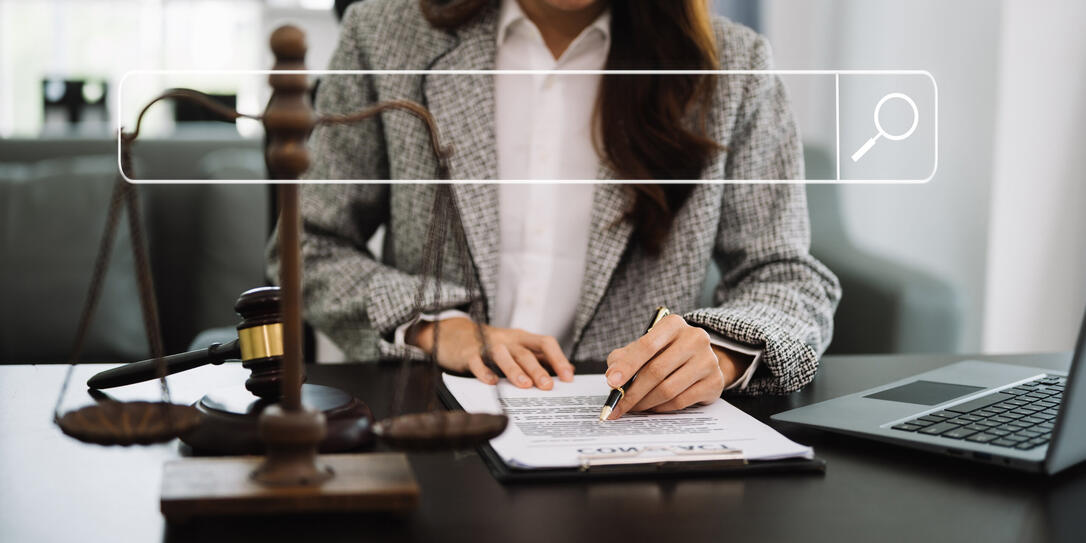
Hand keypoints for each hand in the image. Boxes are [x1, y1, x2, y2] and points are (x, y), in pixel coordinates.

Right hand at [408, 317, 573, 389]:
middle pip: (525, 352)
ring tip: (524, 385)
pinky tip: (492, 383)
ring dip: (514, 370)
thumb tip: (569, 369)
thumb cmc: (491, 345)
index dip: (558, 358)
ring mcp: (487, 345)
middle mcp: (507, 339)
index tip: (568, 377)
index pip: (545, 343)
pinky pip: (477, 362)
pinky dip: (484, 372)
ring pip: (503, 355)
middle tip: (548, 386)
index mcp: (522, 338)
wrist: (456, 335)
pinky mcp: (469, 354)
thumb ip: (541, 357)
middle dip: (538, 369)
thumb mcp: (517, 347)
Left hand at [603, 314, 747, 418]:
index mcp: (673, 324)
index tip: (611, 382)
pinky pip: (681, 401)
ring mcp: (708, 360)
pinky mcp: (714, 381)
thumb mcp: (644, 348)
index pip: (647, 346)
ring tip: (633, 407)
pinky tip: (653, 407)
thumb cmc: (665, 352)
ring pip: (668, 389)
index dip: (627, 366)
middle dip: (633, 392)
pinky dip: (662, 408)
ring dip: (646, 403)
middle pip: (656, 371)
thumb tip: (612, 377)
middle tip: (618, 405)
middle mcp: (694, 338)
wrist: (700, 359)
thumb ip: (624, 358)